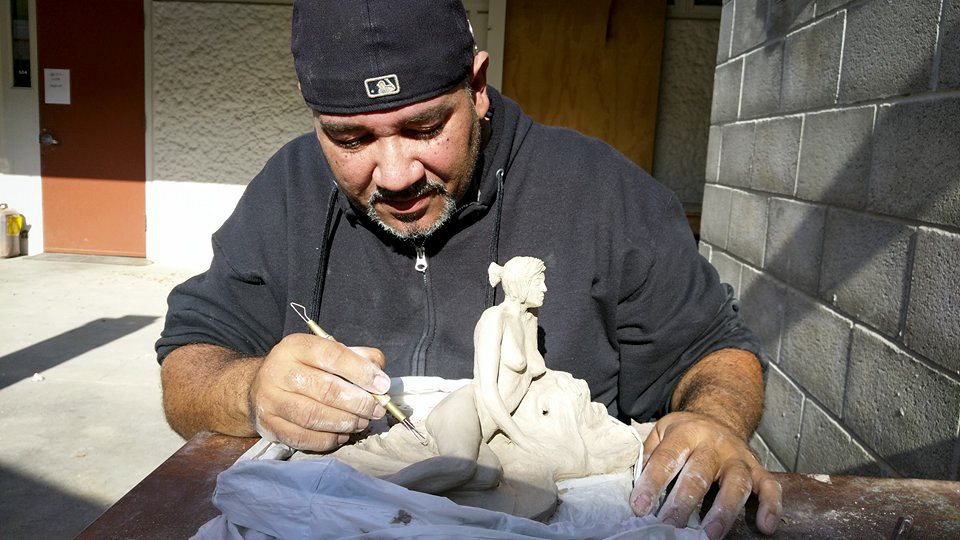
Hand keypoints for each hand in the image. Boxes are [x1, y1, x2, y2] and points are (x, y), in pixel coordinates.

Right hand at [248, 333, 391, 450]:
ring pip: (313, 416)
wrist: (258, 386)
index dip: (360, 371)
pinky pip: (302, 438)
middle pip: (325, 389)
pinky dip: (327, 440)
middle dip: (358, 402)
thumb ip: (356, 357)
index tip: (382, 385)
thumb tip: (379, 374)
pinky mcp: (268, 425)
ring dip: (345, 422)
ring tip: (361, 423)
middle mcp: (278, 370)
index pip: (332, 356)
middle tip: (376, 410)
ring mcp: (270, 399)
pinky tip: (342, 435)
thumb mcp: (326, 352)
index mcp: (296, 346)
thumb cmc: (303, 368)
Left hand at [630, 411, 781, 538]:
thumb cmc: (685, 432)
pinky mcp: (758, 467)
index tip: (640, 507)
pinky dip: (771, 506)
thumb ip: (649, 454)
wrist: (719, 414)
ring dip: (724, 510)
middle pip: (700, 473)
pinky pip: (770, 486)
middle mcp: (714, 443)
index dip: (652, 483)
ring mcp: (738, 456)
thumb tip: (635, 485)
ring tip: (711, 535)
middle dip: (684, 502)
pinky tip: (765, 526)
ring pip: (736, 482)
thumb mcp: (661, 432)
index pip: (666, 459)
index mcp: (685, 432)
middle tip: (671, 526)